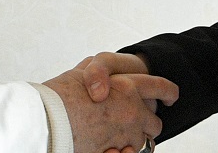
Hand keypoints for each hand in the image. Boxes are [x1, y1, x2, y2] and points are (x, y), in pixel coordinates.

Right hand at [43, 55, 177, 152]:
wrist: (47, 119)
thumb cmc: (61, 95)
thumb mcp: (82, 72)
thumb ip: (97, 73)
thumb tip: (99, 76)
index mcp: (127, 86)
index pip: (160, 87)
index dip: (168, 91)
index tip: (170, 96)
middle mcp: (133, 111)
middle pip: (155, 121)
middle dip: (147, 122)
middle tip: (133, 121)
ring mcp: (127, 134)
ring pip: (144, 141)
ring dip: (135, 139)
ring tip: (118, 137)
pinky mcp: (118, 151)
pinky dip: (124, 152)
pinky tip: (113, 148)